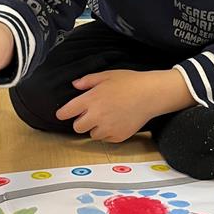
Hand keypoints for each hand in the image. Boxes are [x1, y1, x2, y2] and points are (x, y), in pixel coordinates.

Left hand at [55, 69, 194, 142]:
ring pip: (92, 134)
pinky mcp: (118, 136)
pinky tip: (117, 121)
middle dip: (81, 121)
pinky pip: (106, 139)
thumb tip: (75, 85)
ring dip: (95, 128)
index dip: (63, 113)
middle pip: (77, 127)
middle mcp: (97, 116)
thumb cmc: (130, 82)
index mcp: (91, 100)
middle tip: (90, 115)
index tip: (62, 114)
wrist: (150, 94)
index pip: (67, 112)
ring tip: (107, 117)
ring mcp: (107, 128)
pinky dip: (108, 132)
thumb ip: (88, 81)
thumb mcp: (107, 75)